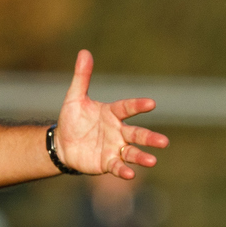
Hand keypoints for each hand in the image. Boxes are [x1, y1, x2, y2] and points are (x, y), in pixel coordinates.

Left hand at [54, 50, 169, 178]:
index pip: (127, 108)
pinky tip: (130, 174)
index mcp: (112, 113)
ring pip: (132, 152)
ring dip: (142, 157)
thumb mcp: (74, 98)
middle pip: (137, 134)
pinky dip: (123, 170)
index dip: (138, 106)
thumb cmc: (71, 119)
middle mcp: (118, 131)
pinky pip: (117, 166)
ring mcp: (114, 148)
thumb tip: (84, 52)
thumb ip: (82, 77)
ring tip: (152, 161)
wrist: (62, 144)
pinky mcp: (106, 163)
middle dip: (150, 138)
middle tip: (164, 142)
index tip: (151, 103)